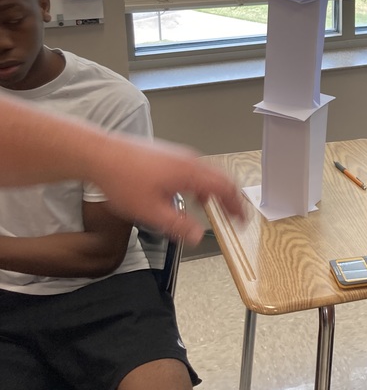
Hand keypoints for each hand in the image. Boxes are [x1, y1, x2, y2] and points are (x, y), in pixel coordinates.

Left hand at [95, 135, 247, 244]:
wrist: (101, 154)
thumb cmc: (123, 180)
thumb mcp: (151, 212)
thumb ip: (178, 225)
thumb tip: (198, 236)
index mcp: (191, 173)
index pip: (225, 188)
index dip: (237, 206)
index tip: (242, 220)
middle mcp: (190, 160)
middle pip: (221, 178)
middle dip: (231, 198)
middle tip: (235, 215)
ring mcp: (179, 154)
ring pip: (208, 172)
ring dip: (216, 191)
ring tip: (213, 208)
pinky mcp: (169, 154)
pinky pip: (195, 169)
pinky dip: (202, 184)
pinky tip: (189, 195)